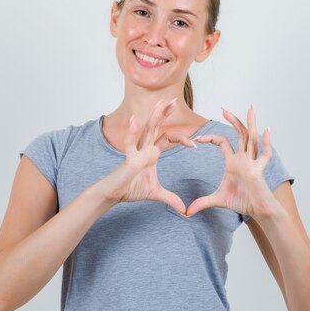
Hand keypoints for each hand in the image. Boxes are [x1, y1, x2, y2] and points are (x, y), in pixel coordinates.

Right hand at [102, 98, 196, 214]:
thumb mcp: (156, 193)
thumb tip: (184, 210)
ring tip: (159, 103)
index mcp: (151, 153)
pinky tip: (135, 119)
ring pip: (146, 130)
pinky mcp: (128, 158)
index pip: (167, 138)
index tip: (194, 145)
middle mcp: (144, 148)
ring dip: (153, 116)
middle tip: (175, 100)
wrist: (114, 194)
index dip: (181, 139)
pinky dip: (132, 131)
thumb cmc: (131, 189)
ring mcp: (136, 151)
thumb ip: (171, 198)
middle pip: (156, 127)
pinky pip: (130, 143)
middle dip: (165, 113)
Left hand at [185, 104, 281, 220]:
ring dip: (251, 123)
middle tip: (223, 107)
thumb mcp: (217, 200)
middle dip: (233, 119)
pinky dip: (266, 143)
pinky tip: (267, 130)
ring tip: (251, 108)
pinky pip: (264, 155)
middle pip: (240, 133)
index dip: (210, 137)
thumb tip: (186, 212)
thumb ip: (202, 203)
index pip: (222, 142)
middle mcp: (244, 158)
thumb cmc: (242, 202)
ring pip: (252, 138)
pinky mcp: (258, 171)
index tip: (197, 139)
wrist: (259, 211)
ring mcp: (252, 163)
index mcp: (233, 161)